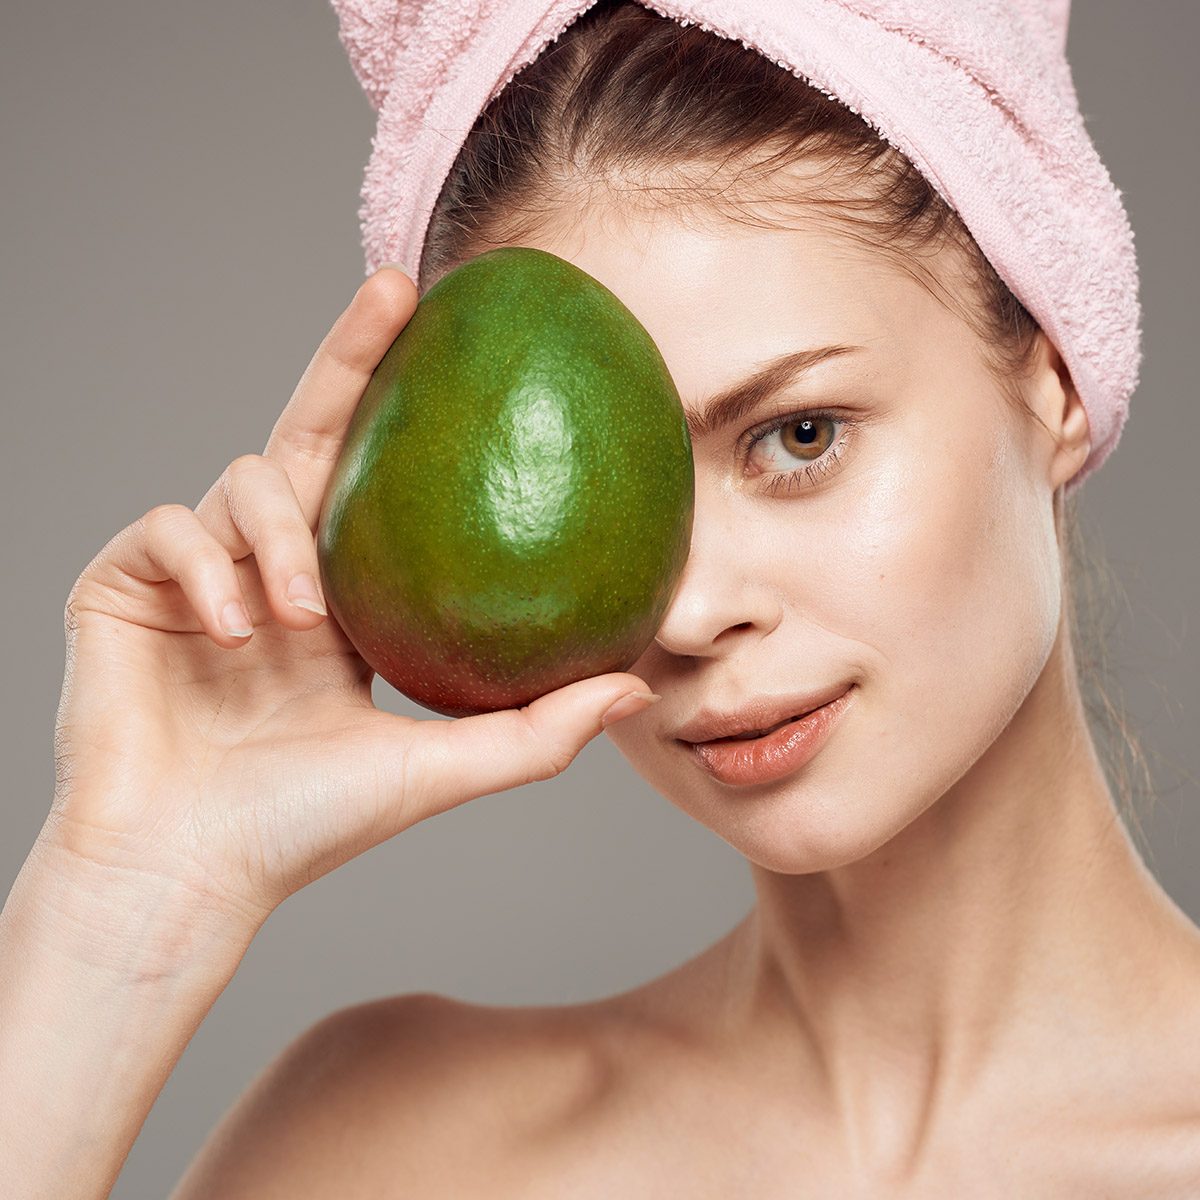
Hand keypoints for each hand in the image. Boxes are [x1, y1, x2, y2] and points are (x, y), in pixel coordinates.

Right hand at [45, 267, 656, 926]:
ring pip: (242, 482)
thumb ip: (537, 731)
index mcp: (342, 602)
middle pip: (311, 435)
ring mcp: (199, 574)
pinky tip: (231, 627)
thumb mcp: (439, 767)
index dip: (412, 413)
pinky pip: (167, 530)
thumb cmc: (307, 828)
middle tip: (396, 289)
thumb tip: (637, 688)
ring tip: (298, 618)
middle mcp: (274, 572)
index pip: (380, 485)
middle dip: (348, 356)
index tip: (466, 342)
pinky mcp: (124, 584)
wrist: (186, 871)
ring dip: (279, 536)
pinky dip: (203, 567)